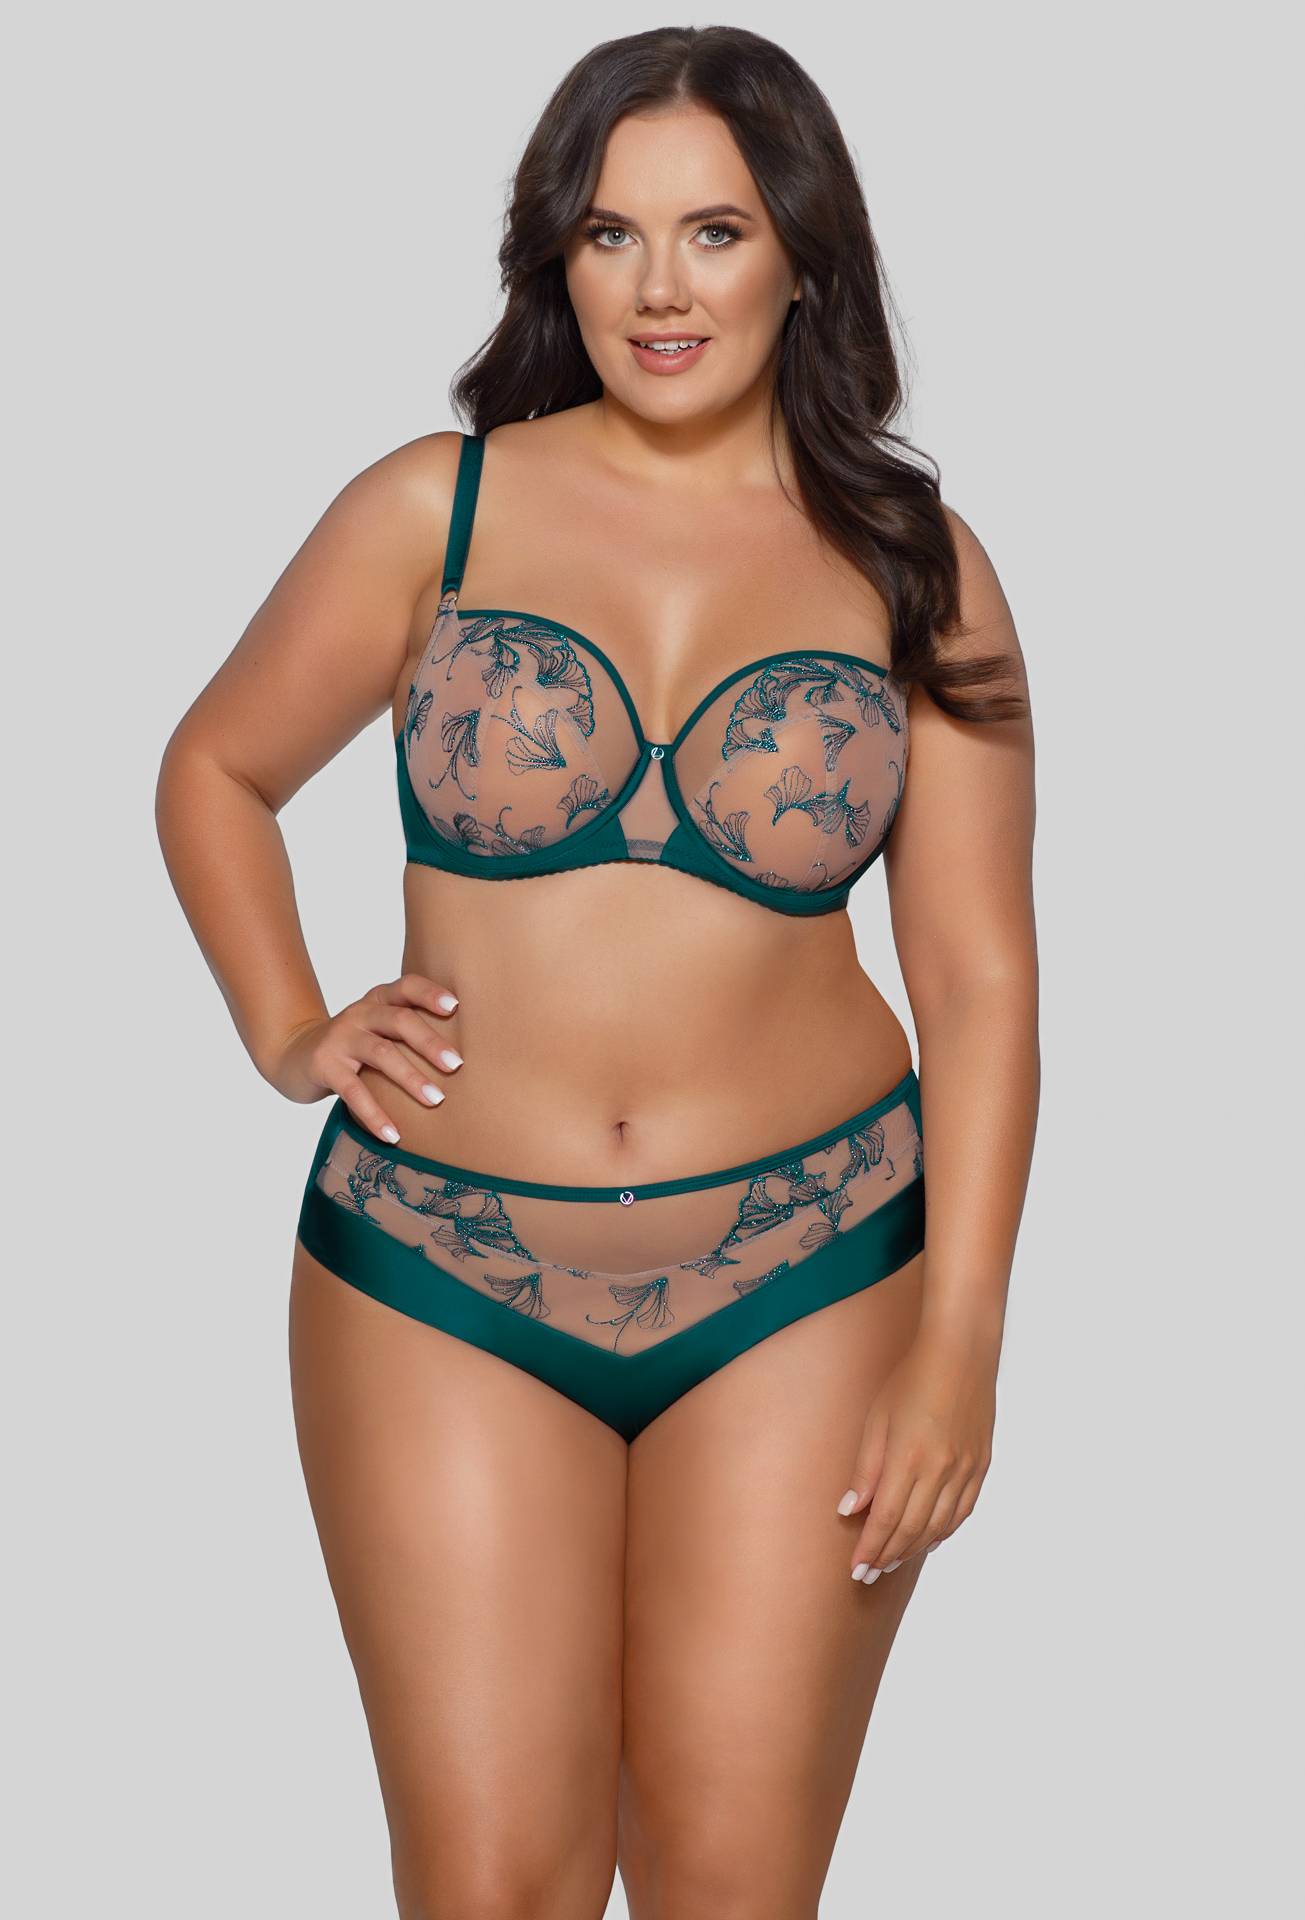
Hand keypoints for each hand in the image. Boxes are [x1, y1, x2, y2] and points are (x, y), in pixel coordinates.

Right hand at [267, 973, 462, 1140]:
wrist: (295, 1055)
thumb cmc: (353, 1045)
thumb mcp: (378, 1028)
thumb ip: (408, 1029)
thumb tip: (464, 1056)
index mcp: (377, 999)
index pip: (406, 986)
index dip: (429, 993)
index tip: (455, 1006)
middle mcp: (359, 1013)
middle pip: (399, 1020)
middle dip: (430, 1042)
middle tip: (456, 1065)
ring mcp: (340, 1038)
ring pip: (381, 1053)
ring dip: (411, 1077)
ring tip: (436, 1100)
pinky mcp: (324, 1065)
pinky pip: (353, 1091)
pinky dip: (375, 1114)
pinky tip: (393, 1134)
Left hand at [836, 1326, 997, 1582]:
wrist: (962, 1353)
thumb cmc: (912, 1378)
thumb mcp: (877, 1417)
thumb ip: (866, 1468)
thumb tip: (850, 1510)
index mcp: (910, 1457)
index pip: (885, 1519)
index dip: (870, 1548)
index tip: (856, 1569)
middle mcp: (941, 1469)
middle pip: (911, 1529)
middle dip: (887, 1556)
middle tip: (869, 1574)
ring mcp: (965, 1469)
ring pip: (938, 1527)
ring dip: (913, 1548)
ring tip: (892, 1561)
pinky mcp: (981, 1465)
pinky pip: (962, 1512)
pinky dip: (943, 1531)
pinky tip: (928, 1539)